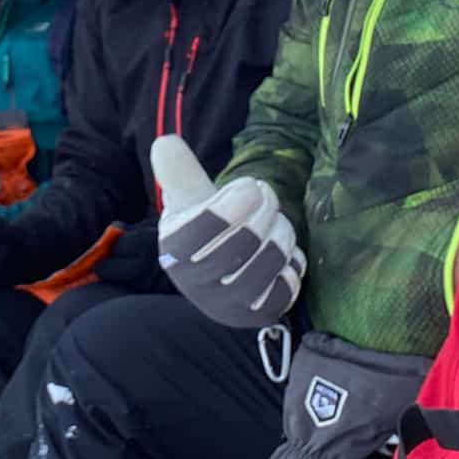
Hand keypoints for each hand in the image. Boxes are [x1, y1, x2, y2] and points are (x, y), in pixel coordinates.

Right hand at [152, 135, 303, 327]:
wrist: (216, 272)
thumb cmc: (203, 227)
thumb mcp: (187, 199)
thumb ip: (179, 171)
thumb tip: (166, 143)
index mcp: (174, 252)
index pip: (206, 225)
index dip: (237, 199)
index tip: (249, 186)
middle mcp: (197, 286)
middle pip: (245, 240)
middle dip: (265, 208)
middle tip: (266, 195)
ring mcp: (229, 305)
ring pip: (271, 261)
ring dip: (282, 231)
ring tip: (275, 220)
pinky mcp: (258, 315)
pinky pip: (288, 285)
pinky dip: (293, 262)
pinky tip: (283, 251)